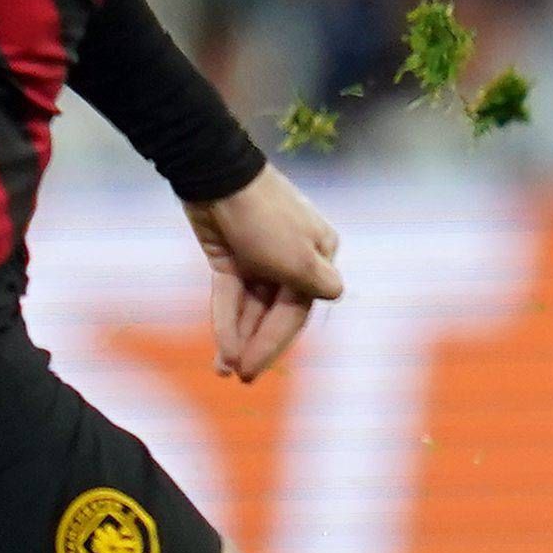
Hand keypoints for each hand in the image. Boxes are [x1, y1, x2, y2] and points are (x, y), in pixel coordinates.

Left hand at [194, 165, 341, 379]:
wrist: (218, 176)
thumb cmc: (266, 219)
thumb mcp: (299, 257)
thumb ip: (317, 285)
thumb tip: (334, 295)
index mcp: (318, 255)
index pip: (298, 310)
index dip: (275, 343)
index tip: (252, 369)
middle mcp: (293, 258)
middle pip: (275, 312)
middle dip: (256, 344)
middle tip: (240, 376)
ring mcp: (261, 257)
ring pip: (251, 306)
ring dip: (239, 336)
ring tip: (224, 369)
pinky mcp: (232, 255)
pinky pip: (232, 293)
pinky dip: (227, 317)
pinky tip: (220, 344)